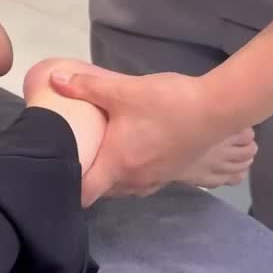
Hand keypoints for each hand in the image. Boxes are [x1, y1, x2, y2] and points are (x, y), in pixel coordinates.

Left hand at [50, 69, 228, 206]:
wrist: (218, 109)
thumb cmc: (167, 103)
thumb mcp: (123, 90)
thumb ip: (86, 86)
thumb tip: (54, 78)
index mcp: (118, 165)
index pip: (84, 193)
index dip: (67, 188)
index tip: (58, 176)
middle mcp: (136, 180)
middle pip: (103, 191)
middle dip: (88, 180)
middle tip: (75, 162)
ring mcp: (157, 179)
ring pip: (124, 188)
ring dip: (111, 178)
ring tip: (99, 158)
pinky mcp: (173, 174)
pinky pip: (143, 182)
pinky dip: (131, 174)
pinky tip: (131, 155)